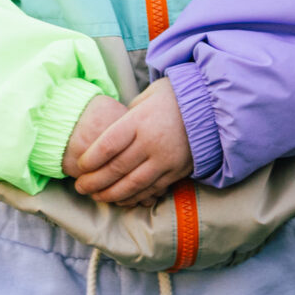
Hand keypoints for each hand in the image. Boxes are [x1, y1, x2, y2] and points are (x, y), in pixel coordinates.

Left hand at [72, 79, 194, 206]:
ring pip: (132, 184)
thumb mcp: (148, 95)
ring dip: (110, 194)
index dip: (89, 161)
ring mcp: (166, 159)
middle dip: (93, 182)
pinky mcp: (178, 170)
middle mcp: (152, 142)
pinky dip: (134, 197)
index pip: (106, 146)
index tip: (79, 167)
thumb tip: (111, 130)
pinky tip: (121, 199)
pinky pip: (152, 189)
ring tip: (96, 196)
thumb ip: (128, 115)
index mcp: (140, 121)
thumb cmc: (177, 97)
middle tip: (80, 187)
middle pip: (115, 169)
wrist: (215, 105)